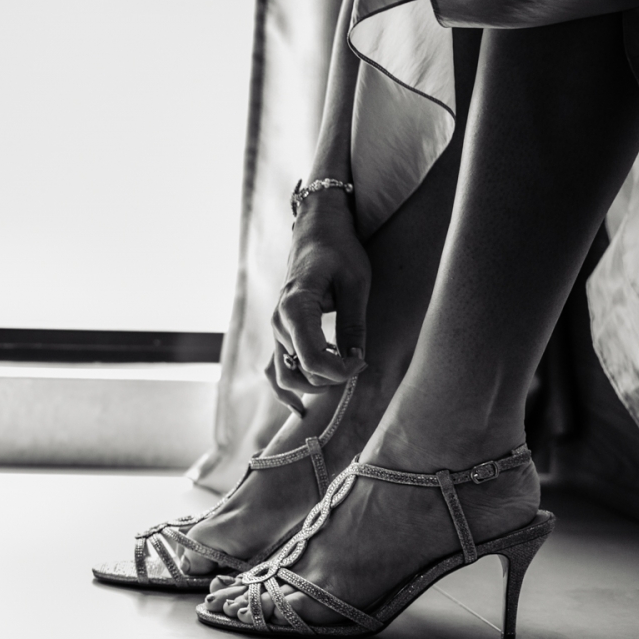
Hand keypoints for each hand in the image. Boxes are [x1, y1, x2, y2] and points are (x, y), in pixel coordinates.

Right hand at [267, 188, 368, 413]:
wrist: (316, 230)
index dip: (341, 371)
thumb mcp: (356, 283)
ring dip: (314, 385)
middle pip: (301, 372)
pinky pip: (276, 369)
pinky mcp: (279, 333)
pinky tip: (301, 408)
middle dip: (333, 377)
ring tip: (342, 375)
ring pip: (286, 376)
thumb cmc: (338, 250)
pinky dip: (287, 389)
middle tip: (360, 361)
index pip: (313, 360)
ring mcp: (275, 330)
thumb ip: (353, 324)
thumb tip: (356, 359)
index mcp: (295, 308)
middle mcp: (278, 322)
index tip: (363, 361)